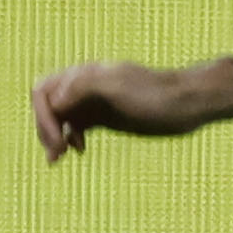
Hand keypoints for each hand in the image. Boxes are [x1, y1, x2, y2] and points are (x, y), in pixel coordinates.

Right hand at [32, 56, 232, 163]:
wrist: (189, 102)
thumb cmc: (156, 94)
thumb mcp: (118, 86)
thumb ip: (83, 85)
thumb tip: (53, 100)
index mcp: (85, 75)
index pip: (44, 92)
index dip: (43, 117)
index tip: (58, 140)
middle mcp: (86, 86)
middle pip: (48, 105)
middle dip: (45, 129)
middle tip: (56, 154)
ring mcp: (96, 102)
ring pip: (60, 117)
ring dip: (54, 136)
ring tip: (58, 158)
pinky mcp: (108, 116)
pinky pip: (77, 125)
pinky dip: (70, 138)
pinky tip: (79, 150)